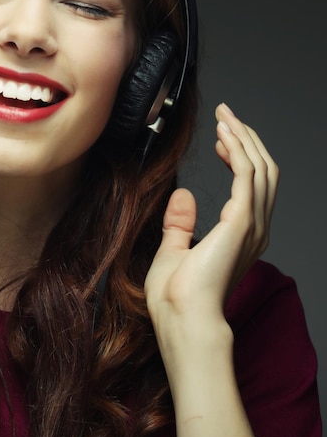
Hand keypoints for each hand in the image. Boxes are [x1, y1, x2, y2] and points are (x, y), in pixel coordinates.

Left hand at [144, 103, 278, 338]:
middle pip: (263, 171)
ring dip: (244, 138)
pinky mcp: (241, 222)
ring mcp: (251, 225)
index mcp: (241, 235)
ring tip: (226, 117)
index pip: (252, 185)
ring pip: (260, 168)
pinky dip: (239, 150)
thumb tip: (182, 195)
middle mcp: (254, 228)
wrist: (182, 321)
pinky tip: (224, 134)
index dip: (241, 156)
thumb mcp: (173, 252)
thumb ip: (180, 224)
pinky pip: (248, 175)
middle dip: (246, 139)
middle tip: (228, 116)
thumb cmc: (176, 298)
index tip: (221, 137)